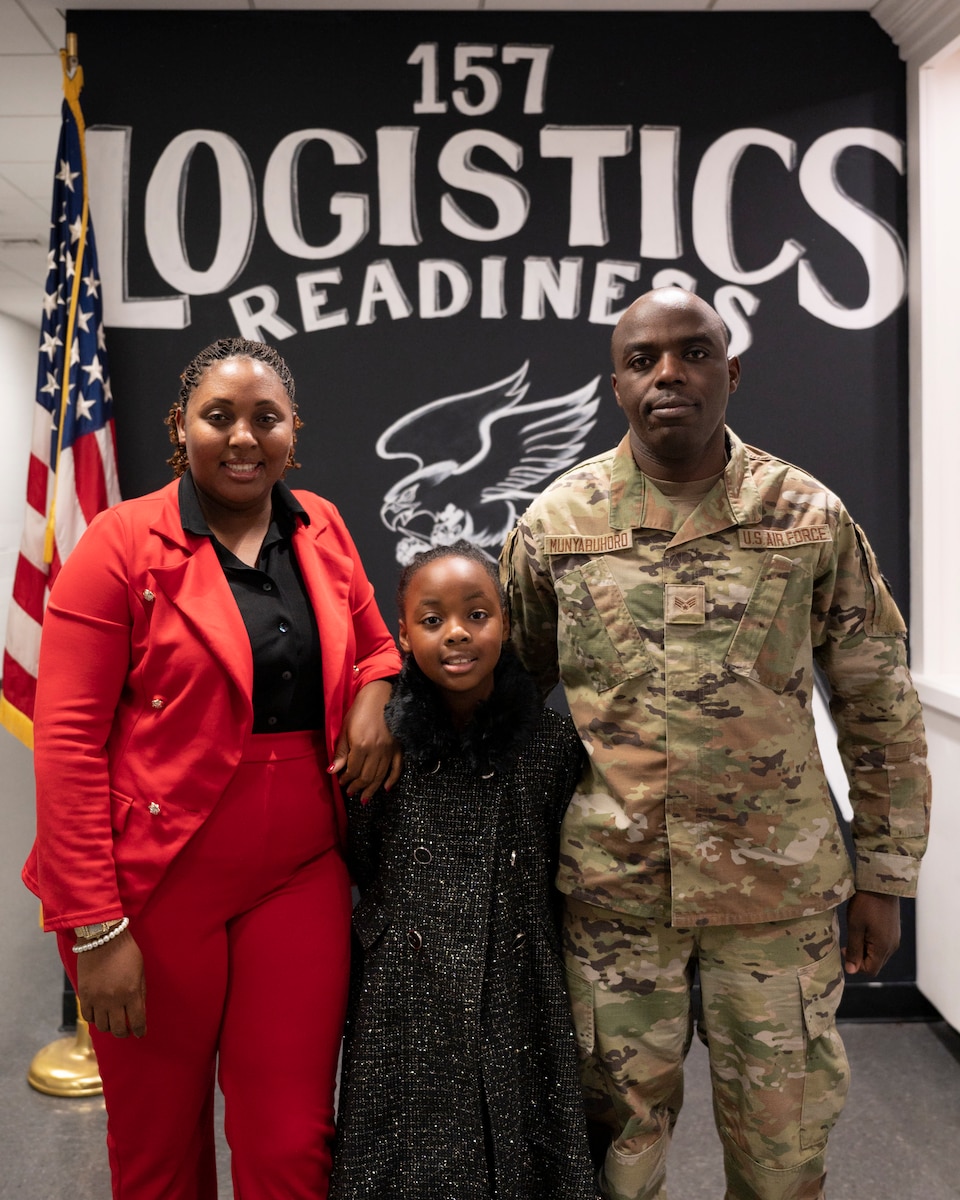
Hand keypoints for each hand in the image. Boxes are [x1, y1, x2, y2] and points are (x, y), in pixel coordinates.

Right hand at [76, 930, 145, 1037]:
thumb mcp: (140, 971)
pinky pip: (88, 1017)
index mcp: (131, 992)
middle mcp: (114, 999)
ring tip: (113, 1022)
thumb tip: (139, 1011)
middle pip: (118, 1028)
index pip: (137, 1021)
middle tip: (126, 1031)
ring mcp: (97, 999)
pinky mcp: (84, 995)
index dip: (140, 1030)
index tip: (140, 1033)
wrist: (103, 937)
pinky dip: (95, 1019)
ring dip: (109, 1027)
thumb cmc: (126, 952)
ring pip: (102, 1026)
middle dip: (124, 1032)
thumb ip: (140, 993)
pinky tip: (100, 1015)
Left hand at [329, 679, 401, 800]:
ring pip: (380, 776)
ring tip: (364, 797)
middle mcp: (376, 751)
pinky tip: (386, 789)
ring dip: (371, 788)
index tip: (341, 782)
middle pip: (366, 776)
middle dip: (357, 787)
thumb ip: (341, 752)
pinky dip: (392, 780)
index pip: (352, 770)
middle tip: (351, 792)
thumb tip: (333, 771)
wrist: (381, 695)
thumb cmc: (360, 710)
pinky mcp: (398, 748)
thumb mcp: (345, 729)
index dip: (346, 779)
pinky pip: (397, 768)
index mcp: (361, 746)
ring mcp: (389, 750)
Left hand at [843, 891, 900, 977]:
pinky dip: (871, 941)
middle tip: (849, 939)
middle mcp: (893, 946)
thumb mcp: (855, 926)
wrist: (881, 884)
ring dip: (865, 948)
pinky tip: (864, 927)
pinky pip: (882, 944)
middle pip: (875, 963)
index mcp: (884, 948)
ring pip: (878, 954)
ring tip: (856, 931)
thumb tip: (851, 971)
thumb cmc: (866, 904)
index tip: (845, 949)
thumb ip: (854, 950)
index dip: (855, 965)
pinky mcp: (894, 931)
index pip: (870, 970)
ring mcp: (895, 938)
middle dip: (860, 956)